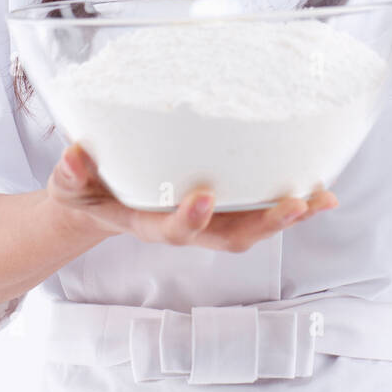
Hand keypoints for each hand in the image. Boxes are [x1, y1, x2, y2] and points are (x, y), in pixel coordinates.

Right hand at [47, 142, 337, 250]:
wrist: (100, 198)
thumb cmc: (88, 189)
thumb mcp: (71, 185)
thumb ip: (71, 173)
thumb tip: (75, 155)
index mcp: (147, 222)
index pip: (171, 230)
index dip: (188, 219)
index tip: (203, 196)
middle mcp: (186, 226)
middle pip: (230, 237)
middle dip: (263, 225)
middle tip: (293, 206)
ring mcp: (210, 218)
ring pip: (254, 225)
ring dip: (289, 215)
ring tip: (321, 199)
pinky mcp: (226, 203)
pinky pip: (262, 205)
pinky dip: (293, 201)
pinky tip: (321, 188)